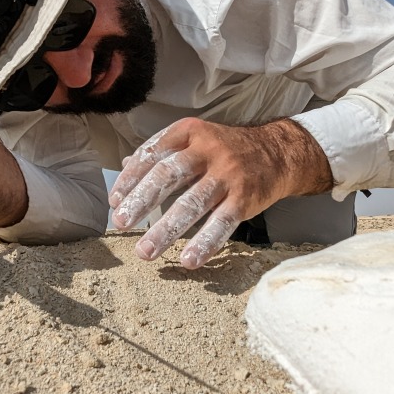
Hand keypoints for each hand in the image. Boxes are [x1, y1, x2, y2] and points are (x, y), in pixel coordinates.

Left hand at [108, 117, 331, 268]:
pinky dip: (204, 243)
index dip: (131, 178)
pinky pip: (222, 223)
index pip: (153, 154)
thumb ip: (163, 152)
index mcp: (190, 132)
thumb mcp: (195, 139)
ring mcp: (228, 175)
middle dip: (141, 200)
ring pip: (192, 203)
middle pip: (168, 175)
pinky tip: (188, 260)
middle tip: (120, 223)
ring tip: (145, 252)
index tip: (115, 201)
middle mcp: (208, 150)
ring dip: (165, 229)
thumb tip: (126, 167)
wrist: (279, 152)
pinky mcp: (245, 198)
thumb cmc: (227, 149)